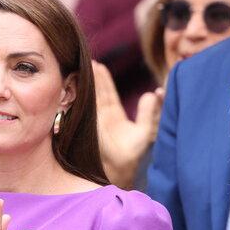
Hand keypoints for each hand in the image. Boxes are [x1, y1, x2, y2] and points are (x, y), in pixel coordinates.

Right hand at [93, 62, 161, 189]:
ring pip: (90, 97)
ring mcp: (94, 121)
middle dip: (92, 77)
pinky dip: (81, 94)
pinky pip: (85, 106)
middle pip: (96, 92)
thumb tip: (154, 91)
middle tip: (86, 60)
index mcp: (115, 116)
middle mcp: (102, 118)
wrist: (121, 170)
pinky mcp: (90, 125)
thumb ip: (149, 112)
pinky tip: (76, 83)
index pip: (108, 93)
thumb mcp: (146, 131)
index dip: (102, 78)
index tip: (96, 64)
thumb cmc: (136, 155)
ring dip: (87, 82)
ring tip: (82, 66)